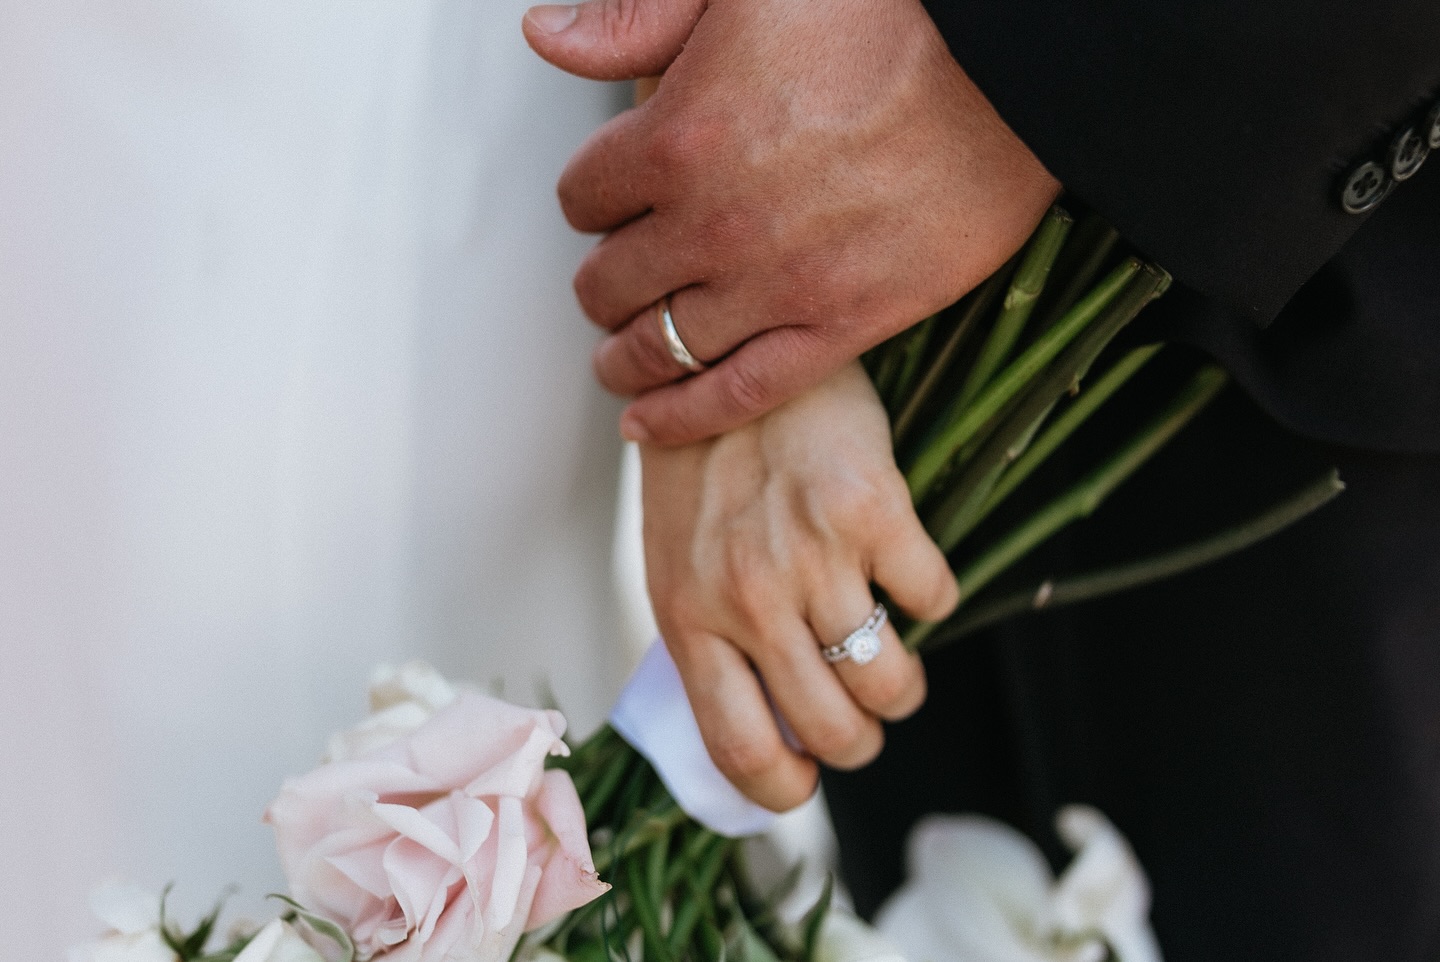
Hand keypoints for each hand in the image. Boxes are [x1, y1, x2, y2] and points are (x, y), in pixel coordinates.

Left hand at [524, 0, 1059, 443]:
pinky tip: (647, 424)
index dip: (588, 199)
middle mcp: (714, 223)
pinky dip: (684, 416)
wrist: (1016, 68)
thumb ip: (638, 15)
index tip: (608, 203)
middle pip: (612, 282)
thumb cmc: (888, 11)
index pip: (583, 196)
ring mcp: (778, 283)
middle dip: (603, 283)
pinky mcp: (845, 324)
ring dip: (626, 356)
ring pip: (662, 346)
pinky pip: (740, 392)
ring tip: (619, 360)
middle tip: (613, 285)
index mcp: (678, 136)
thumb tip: (546, 37)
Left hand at [639, 363, 958, 809]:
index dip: (783, 788)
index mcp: (689, 618)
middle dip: (860, 740)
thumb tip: (766, 722)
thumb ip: (710, 639)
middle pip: (834, 730)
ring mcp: (812, 556)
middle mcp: (748, 598)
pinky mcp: (873, 510)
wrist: (725, 356)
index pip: (740, 747)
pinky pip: (934, 600)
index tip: (806, 778)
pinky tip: (905, 571)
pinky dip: (932, 600)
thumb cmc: (698, 464)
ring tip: (891, 657)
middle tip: (862, 714)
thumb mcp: (676, 561)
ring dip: (901, 685)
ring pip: (891, 681)